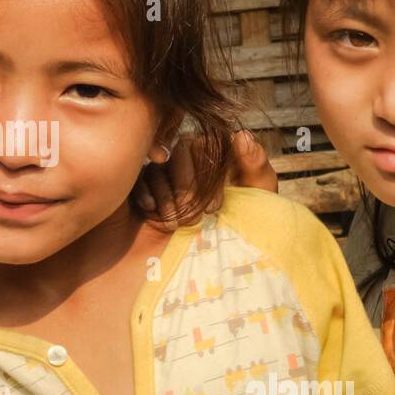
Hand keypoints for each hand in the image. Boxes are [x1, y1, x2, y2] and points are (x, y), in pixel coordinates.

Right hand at [133, 130, 277, 226]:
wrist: (215, 258)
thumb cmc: (242, 220)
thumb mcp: (256, 194)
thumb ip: (255, 163)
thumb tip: (241, 135)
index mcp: (214, 152)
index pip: (205, 146)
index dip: (208, 176)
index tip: (214, 208)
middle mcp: (187, 157)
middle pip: (179, 153)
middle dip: (186, 187)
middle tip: (193, 218)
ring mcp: (162, 171)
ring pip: (158, 168)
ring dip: (166, 196)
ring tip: (175, 223)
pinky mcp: (141, 185)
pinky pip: (138, 180)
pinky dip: (145, 193)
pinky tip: (152, 210)